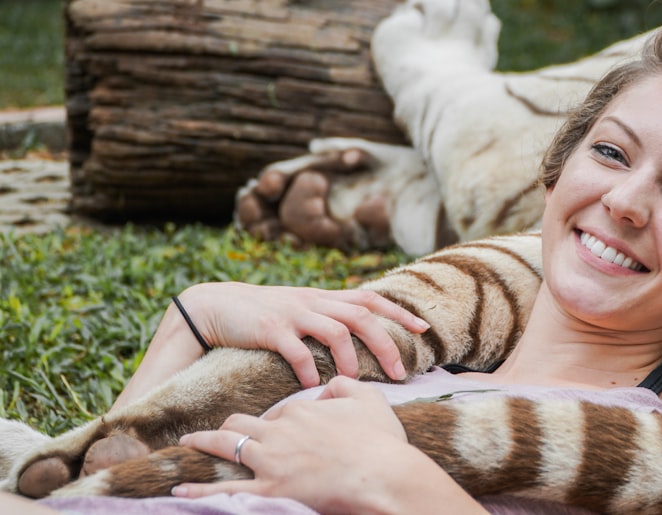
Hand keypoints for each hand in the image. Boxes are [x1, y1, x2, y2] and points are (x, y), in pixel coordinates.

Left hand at [174, 377, 485, 514]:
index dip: (279, 419)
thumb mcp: (369, 398)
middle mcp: (279, 431)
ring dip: (204, 443)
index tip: (281, 428)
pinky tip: (181, 488)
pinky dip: (200, 489)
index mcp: (301, 409)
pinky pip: (226, 488)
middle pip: (242, 422)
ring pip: (226, 445)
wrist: (382, 474)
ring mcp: (271, 461)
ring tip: (188, 444)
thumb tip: (330, 386)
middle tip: (218, 428)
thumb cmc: (380, 440)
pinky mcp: (270, 489)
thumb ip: (346, 386)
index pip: (279, 409)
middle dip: (228, 424)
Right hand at [179, 282, 428, 383]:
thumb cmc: (262, 315)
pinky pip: (295, 349)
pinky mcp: (269, 328)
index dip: (398, 312)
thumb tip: (358, 336)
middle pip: (361, 315)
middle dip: (385, 343)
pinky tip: (311, 386)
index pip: (370, 299)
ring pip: (334, 330)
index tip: (423, 328)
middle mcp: (313, 302)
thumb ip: (326, 318)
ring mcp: (292, 314)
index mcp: (323, 299)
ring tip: (352, 382)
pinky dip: (307, 368)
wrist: (214, 305)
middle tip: (398, 372)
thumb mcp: (300, 310)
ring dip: (348, 358)